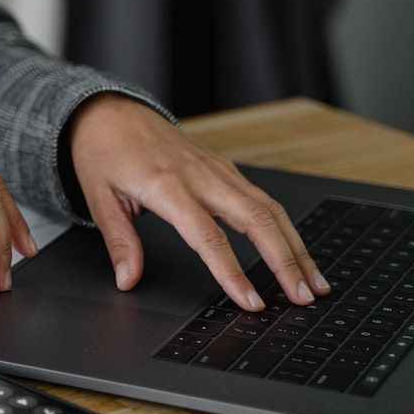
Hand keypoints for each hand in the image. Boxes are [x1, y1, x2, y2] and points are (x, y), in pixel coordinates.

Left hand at [67, 94, 329, 310]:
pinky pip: (263, 200)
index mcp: (166, 185)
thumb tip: (128, 280)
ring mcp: (218, 170)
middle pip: (256, 220)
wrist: (111, 111)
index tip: (251, 302)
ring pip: (269, 208)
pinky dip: (285, 228)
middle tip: (303, 298)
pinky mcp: (225, 169)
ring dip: (296, 247)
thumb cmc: (103, 152)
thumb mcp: (98, 197)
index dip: (231, 272)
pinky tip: (297, 251)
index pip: (207, 236)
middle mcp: (200, 175)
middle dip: (285, 261)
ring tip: (314, 283)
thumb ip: (119, 241)